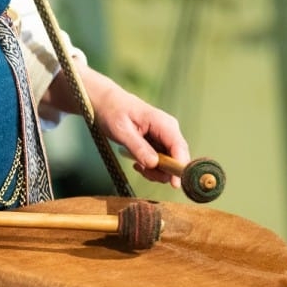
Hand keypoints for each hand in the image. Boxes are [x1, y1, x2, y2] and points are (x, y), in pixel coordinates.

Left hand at [43, 66, 190, 188]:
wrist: (106, 103)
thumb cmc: (113, 112)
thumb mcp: (122, 131)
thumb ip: (138, 147)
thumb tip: (154, 163)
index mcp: (164, 124)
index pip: (179, 147)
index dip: (180, 166)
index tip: (175, 183)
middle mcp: (168, 130)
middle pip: (176, 158)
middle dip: (162, 171)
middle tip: (142, 171)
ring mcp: (164, 137)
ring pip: (169, 163)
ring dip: (154, 171)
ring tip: (137, 165)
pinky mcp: (158, 143)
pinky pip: (160, 161)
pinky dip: (150, 167)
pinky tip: (137, 163)